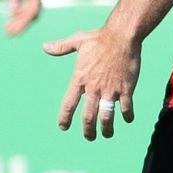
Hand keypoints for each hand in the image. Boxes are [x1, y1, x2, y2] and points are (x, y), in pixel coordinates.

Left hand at [3, 0, 44, 34]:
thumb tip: (12, 11)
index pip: (31, 12)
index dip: (21, 24)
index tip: (11, 33)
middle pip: (32, 13)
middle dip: (20, 24)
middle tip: (7, 33)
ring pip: (31, 9)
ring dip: (20, 19)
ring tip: (8, 27)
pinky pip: (29, 2)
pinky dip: (21, 10)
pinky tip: (13, 13)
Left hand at [42, 25, 138, 140]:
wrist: (122, 35)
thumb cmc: (99, 38)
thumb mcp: (77, 41)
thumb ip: (61, 47)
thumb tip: (45, 47)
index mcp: (80, 78)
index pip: (68, 104)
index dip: (64, 118)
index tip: (63, 126)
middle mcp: (93, 87)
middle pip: (88, 117)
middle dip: (88, 131)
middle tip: (89, 137)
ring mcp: (110, 89)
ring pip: (107, 117)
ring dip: (107, 129)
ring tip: (107, 134)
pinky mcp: (126, 88)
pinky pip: (126, 108)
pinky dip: (127, 116)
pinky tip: (127, 119)